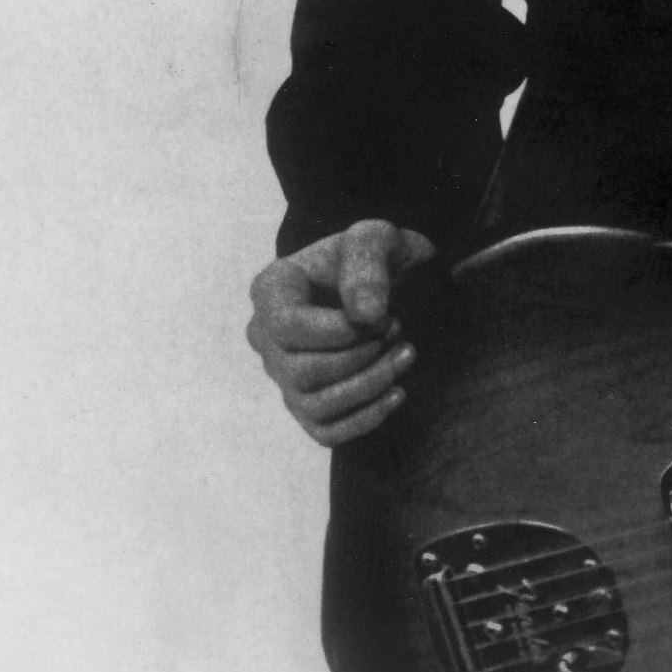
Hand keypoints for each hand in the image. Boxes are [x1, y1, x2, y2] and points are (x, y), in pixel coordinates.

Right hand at [247, 219, 436, 446]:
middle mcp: (266, 337)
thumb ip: (368, 265)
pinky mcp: (307, 404)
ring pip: (313, 404)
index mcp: (271, 290)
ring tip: (406, 354)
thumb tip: (364, 315)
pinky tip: (397, 392)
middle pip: (300, 372)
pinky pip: (325, 431)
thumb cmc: (378, 256)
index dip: (340, 331)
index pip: (286, 327)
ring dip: (370, 385)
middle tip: (397, 330)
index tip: (383, 316)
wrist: (393, 281)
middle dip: (361, 358)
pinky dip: (366, 419)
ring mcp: (283, 375)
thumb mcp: (377, 239)